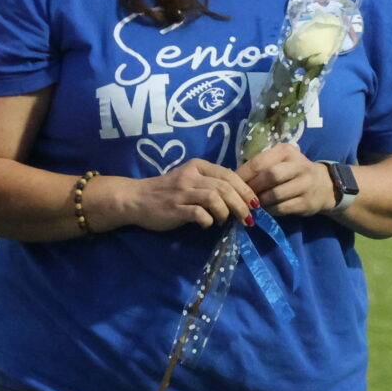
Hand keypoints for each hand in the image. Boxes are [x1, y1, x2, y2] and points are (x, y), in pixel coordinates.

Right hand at [123, 158, 259, 230]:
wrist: (136, 199)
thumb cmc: (167, 191)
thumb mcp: (190, 180)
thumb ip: (211, 184)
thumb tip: (240, 198)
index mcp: (197, 166)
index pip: (228, 174)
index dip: (245, 190)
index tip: (255, 204)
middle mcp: (190, 176)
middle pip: (224, 187)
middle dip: (241, 205)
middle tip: (248, 219)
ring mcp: (181, 192)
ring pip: (215, 198)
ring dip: (226, 213)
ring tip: (225, 222)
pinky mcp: (174, 208)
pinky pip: (199, 213)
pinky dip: (208, 221)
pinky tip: (207, 225)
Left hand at [238, 144, 334, 217]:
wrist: (324, 185)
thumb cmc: (291, 172)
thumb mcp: (279, 162)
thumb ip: (260, 166)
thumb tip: (232, 178)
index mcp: (286, 151)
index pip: (259, 162)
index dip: (243, 174)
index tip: (232, 183)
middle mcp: (298, 166)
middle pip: (269, 176)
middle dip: (252, 187)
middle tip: (241, 195)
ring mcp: (305, 185)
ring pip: (275, 195)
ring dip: (259, 201)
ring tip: (251, 203)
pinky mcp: (307, 203)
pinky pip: (282, 208)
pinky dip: (269, 210)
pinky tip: (265, 210)